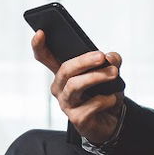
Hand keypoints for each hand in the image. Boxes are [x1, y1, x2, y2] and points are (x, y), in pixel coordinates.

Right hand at [31, 31, 125, 145]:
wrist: (114, 121)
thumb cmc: (105, 94)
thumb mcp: (111, 73)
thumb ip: (111, 62)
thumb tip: (110, 58)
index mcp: (64, 74)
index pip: (45, 58)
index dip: (39, 46)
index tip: (40, 32)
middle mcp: (60, 88)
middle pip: (65, 70)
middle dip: (83, 61)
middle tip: (101, 57)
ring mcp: (66, 104)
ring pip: (75, 86)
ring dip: (96, 77)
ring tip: (114, 74)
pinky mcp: (77, 119)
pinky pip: (91, 105)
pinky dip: (106, 99)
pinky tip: (113, 98)